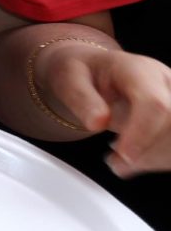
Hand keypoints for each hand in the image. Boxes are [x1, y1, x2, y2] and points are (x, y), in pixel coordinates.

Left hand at [42, 41, 170, 174]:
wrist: (95, 71)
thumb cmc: (83, 73)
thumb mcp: (68, 77)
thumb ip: (81, 98)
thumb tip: (97, 123)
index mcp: (139, 69)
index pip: (154, 103)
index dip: (142, 134)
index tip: (123, 155)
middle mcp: (166, 82)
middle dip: (146, 150)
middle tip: (115, 160)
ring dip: (152, 158)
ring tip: (120, 158)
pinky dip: (158, 159)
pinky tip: (135, 158)